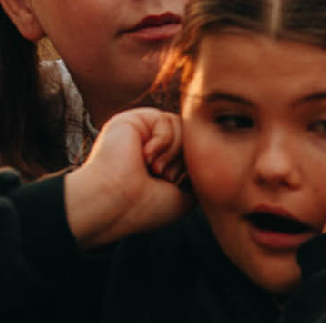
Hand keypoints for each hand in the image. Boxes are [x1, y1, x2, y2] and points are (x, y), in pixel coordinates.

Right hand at [63, 108, 192, 247]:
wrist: (116, 203)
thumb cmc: (146, 206)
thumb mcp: (183, 195)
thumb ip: (196, 173)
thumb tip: (209, 154)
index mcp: (160, 162)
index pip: (192, 152)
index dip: (191, 168)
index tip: (174, 186)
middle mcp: (150, 145)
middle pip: (190, 138)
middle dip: (183, 160)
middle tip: (164, 177)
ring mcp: (141, 132)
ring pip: (181, 127)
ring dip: (173, 152)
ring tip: (155, 169)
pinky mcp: (133, 119)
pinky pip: (166, 119)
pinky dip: (163, 141)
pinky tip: (144, 157)